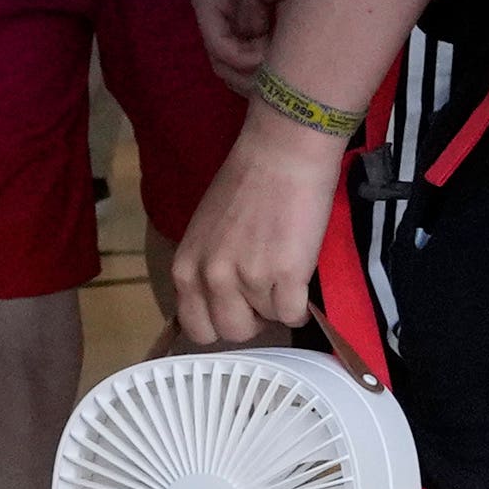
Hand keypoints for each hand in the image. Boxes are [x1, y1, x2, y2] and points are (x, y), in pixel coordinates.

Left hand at [162, 110, 346, 349]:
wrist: (282, 156)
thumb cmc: (245, 184)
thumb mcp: (205, 234)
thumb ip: (205, 269)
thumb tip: (223, 301)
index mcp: (185, 268)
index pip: (196, 327)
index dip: (221, 321)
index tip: (239, 308)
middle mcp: (212, 279)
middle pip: (232, 332)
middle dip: (253, 320)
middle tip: (266, 295)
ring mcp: (249, 279)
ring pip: (268, 322)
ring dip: (279, 306)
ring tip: (286, 276)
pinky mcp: (287, 276)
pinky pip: (295, 314)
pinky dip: (302, 307)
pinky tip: (302, 282)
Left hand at [191, 0, 306, 89]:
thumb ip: (294, 19)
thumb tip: (307, 56)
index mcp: (247, 19)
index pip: (256, 65)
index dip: (277, 82)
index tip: (303, 89)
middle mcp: (225, 21)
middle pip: (237, 74)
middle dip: (265, 90)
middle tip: (292, 95)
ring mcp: (213, 13)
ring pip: (223, 66)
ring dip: (252, 81)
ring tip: (279, 80)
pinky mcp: (206, 1)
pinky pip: (218, 43)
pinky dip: (241, 58)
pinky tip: (264, 55)